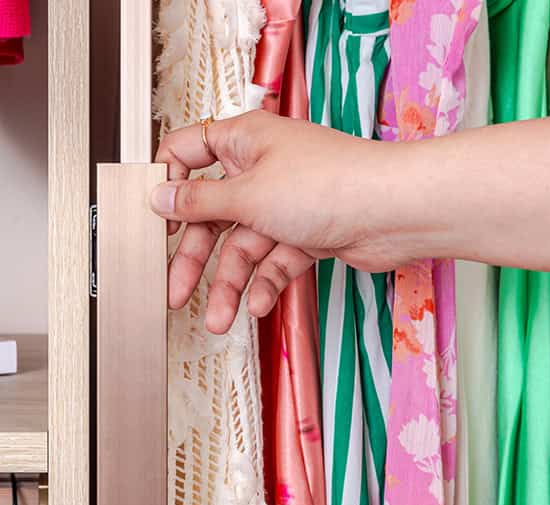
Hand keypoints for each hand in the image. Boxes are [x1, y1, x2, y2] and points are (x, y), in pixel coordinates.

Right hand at [151, 110, 414, 332]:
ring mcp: (286, 202)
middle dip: (194, 257)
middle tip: (175, 291)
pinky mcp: (308, 232)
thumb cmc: (330, 185)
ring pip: (243, 246)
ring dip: (229, 284)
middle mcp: (263, 168)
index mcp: (245, 140)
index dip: (168, 182)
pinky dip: (266, 283)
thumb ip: (198, 202)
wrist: (396, 213)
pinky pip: (274, 260)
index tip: (154, 219)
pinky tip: (259, 306)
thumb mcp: (247, 196)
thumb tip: (160, 196)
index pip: (189, 150)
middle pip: (212, 213)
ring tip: (217, 319)